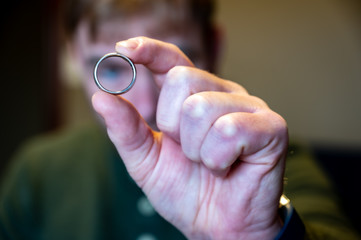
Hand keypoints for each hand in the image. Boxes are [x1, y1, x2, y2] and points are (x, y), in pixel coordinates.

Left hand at [92, 37, 287, 239]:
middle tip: (189, 152)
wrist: (218, 227)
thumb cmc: (187, 191)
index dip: (149, 50)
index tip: (123, 49)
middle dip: (173, 127)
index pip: (173, 61)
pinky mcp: (271, 127)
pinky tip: (228, 168)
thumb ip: (126, 130)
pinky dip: (218, 159)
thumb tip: (101, 97)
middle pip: (182, 81)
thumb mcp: (147, 161)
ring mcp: (250, 107)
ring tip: (210, 164)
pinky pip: (230, 130)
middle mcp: (223, 94)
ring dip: (196, 150)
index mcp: (196, 97)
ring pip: (201, 108)